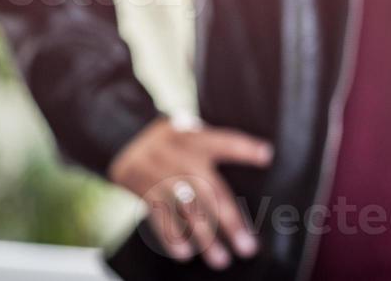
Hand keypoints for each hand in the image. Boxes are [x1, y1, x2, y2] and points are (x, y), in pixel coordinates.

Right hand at [107, 115, 273, 268]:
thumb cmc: (172, 139)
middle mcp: (181, 157)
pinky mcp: (145, 190)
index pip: (224, 141)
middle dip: (230, 222)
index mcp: (197, 139)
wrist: (124, 137)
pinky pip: (159, 218)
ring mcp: (162, 175)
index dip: (245, 147)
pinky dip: (172, 237)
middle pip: (210, 192)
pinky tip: (185, 254)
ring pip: (187, 211)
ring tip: (221, 259)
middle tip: (246, 247)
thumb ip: (215, 147)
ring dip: (205, 239)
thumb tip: (261, 160)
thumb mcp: (192, 131)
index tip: (266, 156)